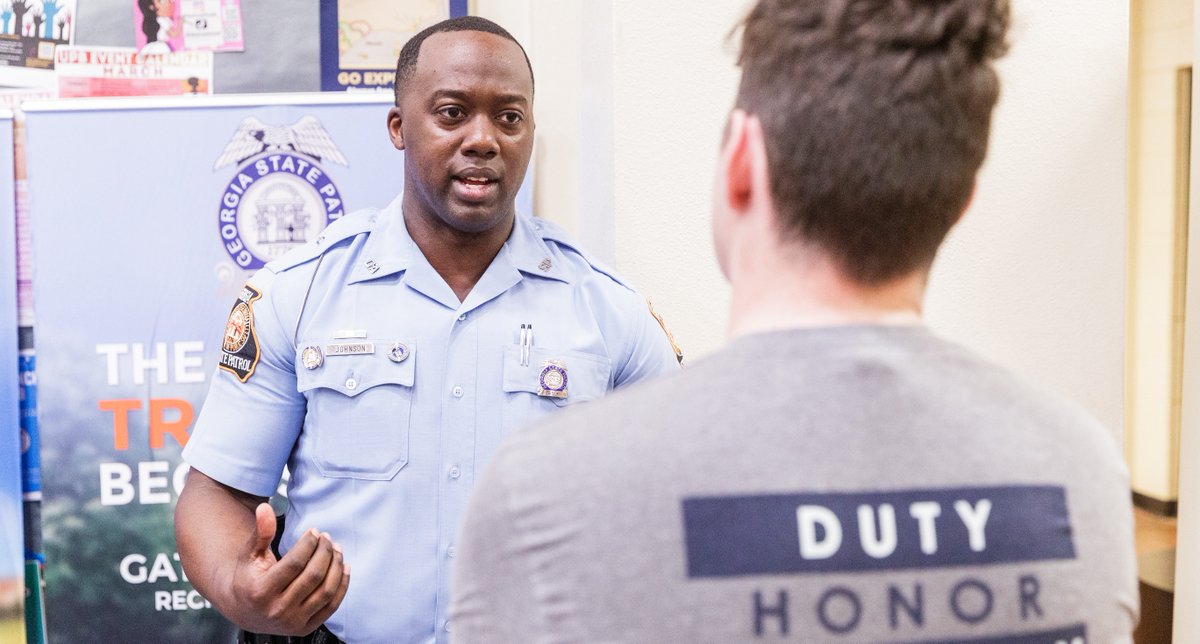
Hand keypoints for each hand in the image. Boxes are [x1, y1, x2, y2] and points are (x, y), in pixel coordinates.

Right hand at [227, 503, 350, 635]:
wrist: (245, 611)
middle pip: (313, 576)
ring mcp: (293, 622)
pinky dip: (342, 585)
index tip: (314, 531)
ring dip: (336, 566)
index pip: (294, 564)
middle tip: (328, 538)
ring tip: (336, 548)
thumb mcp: (250, 555)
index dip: (308, 545)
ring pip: (325, 591)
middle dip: (324, 552)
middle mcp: (277, 610)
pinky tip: (344, 567)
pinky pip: (332, 606)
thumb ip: (260, 532)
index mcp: (260, 592)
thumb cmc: (248, 577)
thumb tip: (266, 507)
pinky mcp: (305, 628)